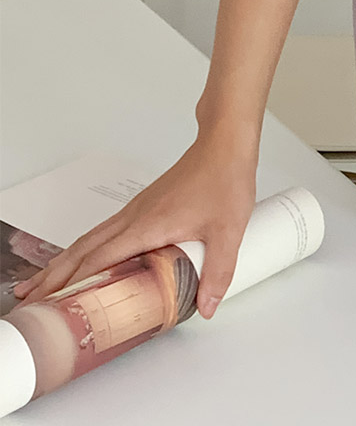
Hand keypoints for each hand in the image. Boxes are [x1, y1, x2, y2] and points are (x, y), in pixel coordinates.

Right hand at [10, 137, 257, 319]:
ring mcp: (135, 211)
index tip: (51, 307)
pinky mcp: (142, 207)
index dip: (72, 286)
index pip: (98, 261)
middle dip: (54, 278)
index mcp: (146, 227)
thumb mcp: (228, 230)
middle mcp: (133, 218)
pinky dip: (84, 249)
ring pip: (89, 240)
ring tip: (41, 285)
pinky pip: (103, 232)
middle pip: (82, 251)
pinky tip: (83, 259)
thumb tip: (208, 307)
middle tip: (30, 302)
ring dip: (64, 263)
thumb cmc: (224, 179)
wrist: (225, 144)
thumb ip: (219, 271)